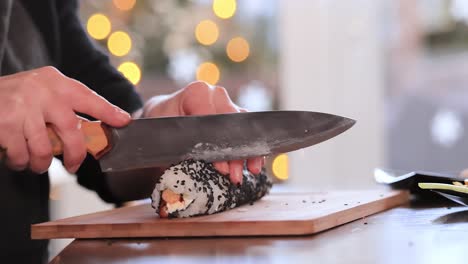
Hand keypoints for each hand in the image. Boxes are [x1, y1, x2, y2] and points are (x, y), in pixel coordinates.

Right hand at [0, 66, 130, 173]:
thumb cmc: (15, 98)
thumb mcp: (41, 92)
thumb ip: (64, 107)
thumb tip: (91, 132)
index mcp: (56, 82)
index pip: (88, 97)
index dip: (108, 110)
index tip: (124, 121)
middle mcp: (42, 91)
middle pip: (71, 130)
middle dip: (75, 154)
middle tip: (73, 165)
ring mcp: (23, 107)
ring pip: (44, 149)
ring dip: (40, 163)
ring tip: (35, 162)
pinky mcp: (5, 124)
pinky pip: (22, 155)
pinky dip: (20, 162)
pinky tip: (17, 157)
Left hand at [143, 81, 263, 183]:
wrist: (161, 119)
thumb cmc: (159, 127)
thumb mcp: (162, 136)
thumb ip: (179, 148)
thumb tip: (195, 167)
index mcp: (197, 93)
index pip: (214, 120)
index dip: (217, 145)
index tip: (219, 166)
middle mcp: (216, 95)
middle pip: (232, 125)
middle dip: (234, 152)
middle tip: (234, 176)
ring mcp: (227, 104)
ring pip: (243, 128)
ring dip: (246, 152)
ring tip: (248, 173)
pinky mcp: (233, 117)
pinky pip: (246, 132)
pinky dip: (250, 149)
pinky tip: (252, 165)